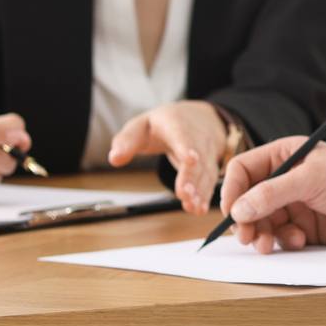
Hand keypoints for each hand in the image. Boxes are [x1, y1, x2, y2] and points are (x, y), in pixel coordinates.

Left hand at [108, 101, 227, 213]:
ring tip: (191, 207)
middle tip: (184, 194)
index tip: (190, 159)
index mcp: (174, 123)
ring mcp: (206, 150)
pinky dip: (205, 195)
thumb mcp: (140, 127)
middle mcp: (196, 135)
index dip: (185, 147)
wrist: (194, 118)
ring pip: (205, 171)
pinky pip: (211, 180)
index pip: (181, 134)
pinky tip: (199, 208)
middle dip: (191, 177)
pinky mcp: (211, 163)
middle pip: (196, 157)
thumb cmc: (160, 126)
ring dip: (199, 190)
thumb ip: (126, 142)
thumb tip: (114, 159)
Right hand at [222, 140, 325, 251]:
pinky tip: (298, 241)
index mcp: (286, 155)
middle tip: (247, 237)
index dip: (232, 191)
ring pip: (263, 222)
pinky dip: (283, 241)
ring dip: (261, 234)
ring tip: (267, 245)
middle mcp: (288, 179)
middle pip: (249, 200)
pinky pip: (282, 236)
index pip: (244, 170)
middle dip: (244, 219)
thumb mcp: (311, 180)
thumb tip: (238, 210)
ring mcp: (298, 204)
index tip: (230, 213)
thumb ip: (271, 193)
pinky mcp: (309, 227)